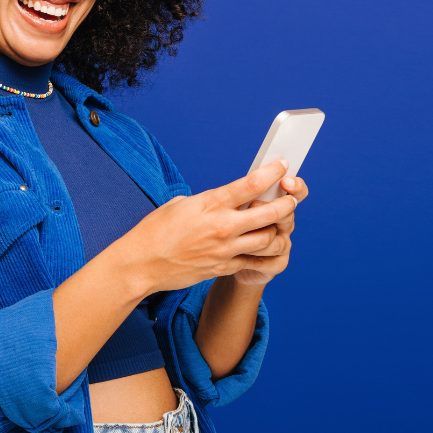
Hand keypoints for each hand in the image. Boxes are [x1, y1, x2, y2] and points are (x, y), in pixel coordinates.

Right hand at [115, 159, 297, 294]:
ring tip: (280, 224)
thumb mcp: (180, 204)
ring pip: (269, 239)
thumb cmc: (155, 231)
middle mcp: (222, 226)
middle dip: (286, 204)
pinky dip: (264, 253)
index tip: (281, 165)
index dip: (272, 173)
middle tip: (291, 198)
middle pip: (269, 213)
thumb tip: (225, 199)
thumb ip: (208, 201)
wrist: (142, 264)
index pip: (250, 184)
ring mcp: (225, 250)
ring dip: (279, 230)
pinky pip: (255, 261)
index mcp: (210, 204)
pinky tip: (266, 246)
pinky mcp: (223, 267)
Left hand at [233, 174, 306, 285]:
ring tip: (236, 235)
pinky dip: (255, 258)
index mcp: (275, 203)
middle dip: (275, 208)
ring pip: (277, 240)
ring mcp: (282, 244)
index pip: (295, 191)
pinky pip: (271, 261)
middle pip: (289, 213)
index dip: (295, 186)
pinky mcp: (276, 264)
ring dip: (257, 237)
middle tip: (254, 204)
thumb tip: (245, 186)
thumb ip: (241, 195)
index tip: (285, 180)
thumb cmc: (223, 225)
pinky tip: (240, 254)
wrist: (220, 257)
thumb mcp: (228, 205)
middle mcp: (282, 223)